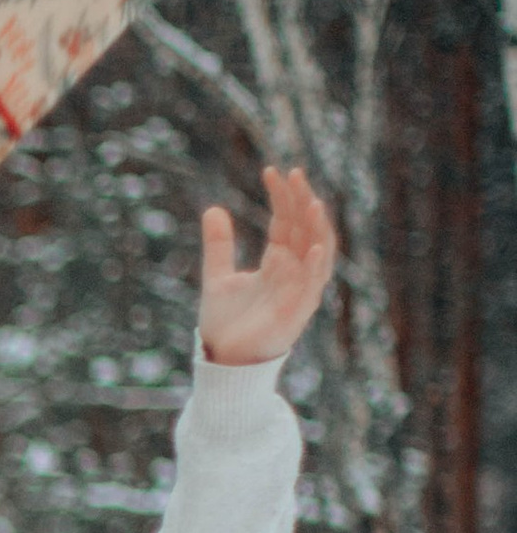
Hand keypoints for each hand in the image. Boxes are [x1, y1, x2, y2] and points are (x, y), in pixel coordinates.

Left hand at [199, 166, 336, 365]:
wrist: (222, 361)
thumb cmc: (226, 323)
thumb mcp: (217, 277)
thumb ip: (219, 245)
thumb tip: (214, 208)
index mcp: (278, 263)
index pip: (286, 222)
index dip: (282, 197)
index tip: (273, 171)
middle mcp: (293, 273)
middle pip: (304, 230)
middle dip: (301, 202)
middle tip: (294, 174)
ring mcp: (298, 292)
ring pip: (317, 254)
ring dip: (316, 229)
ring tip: (311, 201)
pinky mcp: (296, 314)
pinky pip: (312, 288)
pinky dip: (315, 267)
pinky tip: (313, 248)